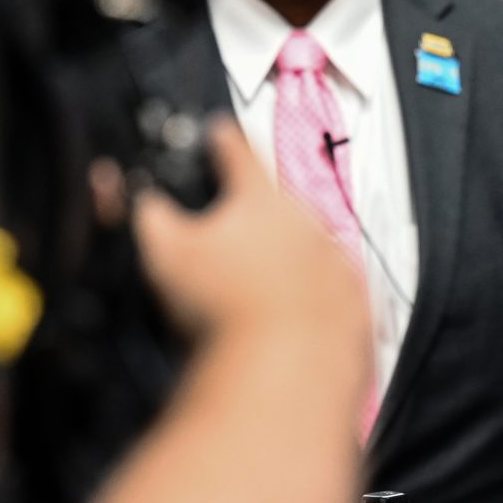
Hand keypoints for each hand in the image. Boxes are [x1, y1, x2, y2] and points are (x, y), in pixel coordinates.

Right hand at [130, 120, 368, 362]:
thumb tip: (144, 198)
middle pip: (279, 206)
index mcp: (263, 200)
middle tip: (227, 242)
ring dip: (287, 261)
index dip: (223, 139)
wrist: (284, 372)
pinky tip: (286, 323)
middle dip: (255, 216)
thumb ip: (152, 215)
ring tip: (252, 295)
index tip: (219, 130)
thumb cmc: (223, 308)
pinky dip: (312, 302)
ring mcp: (340, 265)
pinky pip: (333, 295)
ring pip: (310, 250)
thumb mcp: (166, 252)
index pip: (239, 153)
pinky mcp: (358, 308)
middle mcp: (311, 224)